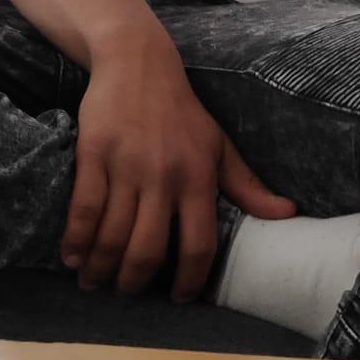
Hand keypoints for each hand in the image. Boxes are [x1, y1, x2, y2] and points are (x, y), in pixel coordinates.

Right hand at [60, 34, 295, 300]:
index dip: (188, 281)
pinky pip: (83, 210)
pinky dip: (75, 241)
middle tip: (126, 292)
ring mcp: (127, 166)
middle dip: (134, 282)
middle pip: (148, 249)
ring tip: (94, 282)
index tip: (178, 298)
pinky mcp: (94, 155)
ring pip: (112, 235)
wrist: (138, 62)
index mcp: (199, 177)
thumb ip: (248, 185)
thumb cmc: (182, 111)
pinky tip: (72, 257)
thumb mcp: (219, 144)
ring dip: (101, 268)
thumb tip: (287, 214)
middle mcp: (165, 176)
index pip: (199, 245)